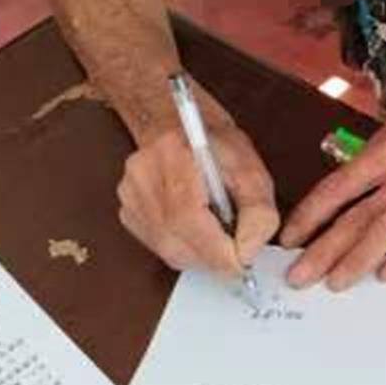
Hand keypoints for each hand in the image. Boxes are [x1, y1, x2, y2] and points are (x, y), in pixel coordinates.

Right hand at [118, 119, 279, 275]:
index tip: (244, 261)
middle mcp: (143, 174)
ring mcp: (130, 194)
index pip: (189, 219)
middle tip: (236, 254)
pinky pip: (158, 246)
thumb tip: (247, 252)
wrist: (179, 122)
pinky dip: (184, 248)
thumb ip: (258, 211)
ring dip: (200, 255)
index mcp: (174, 154)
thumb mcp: (252, 169)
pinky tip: (197, 229)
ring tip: (219, 236)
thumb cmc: (217, 144)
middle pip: (176, 241)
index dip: (219, 251)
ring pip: (168, 250)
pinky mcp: (126, 210)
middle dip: (213, 258)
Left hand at [280, 83, 385, 288]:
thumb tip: (350, 181)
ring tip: (335, 283)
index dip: (310, 216)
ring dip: (355, 261)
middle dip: (322, 250)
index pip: (337, 187)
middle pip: (354, 218)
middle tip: (299, 276)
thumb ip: (379, 156)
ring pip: (384, 233)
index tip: (291, 238)